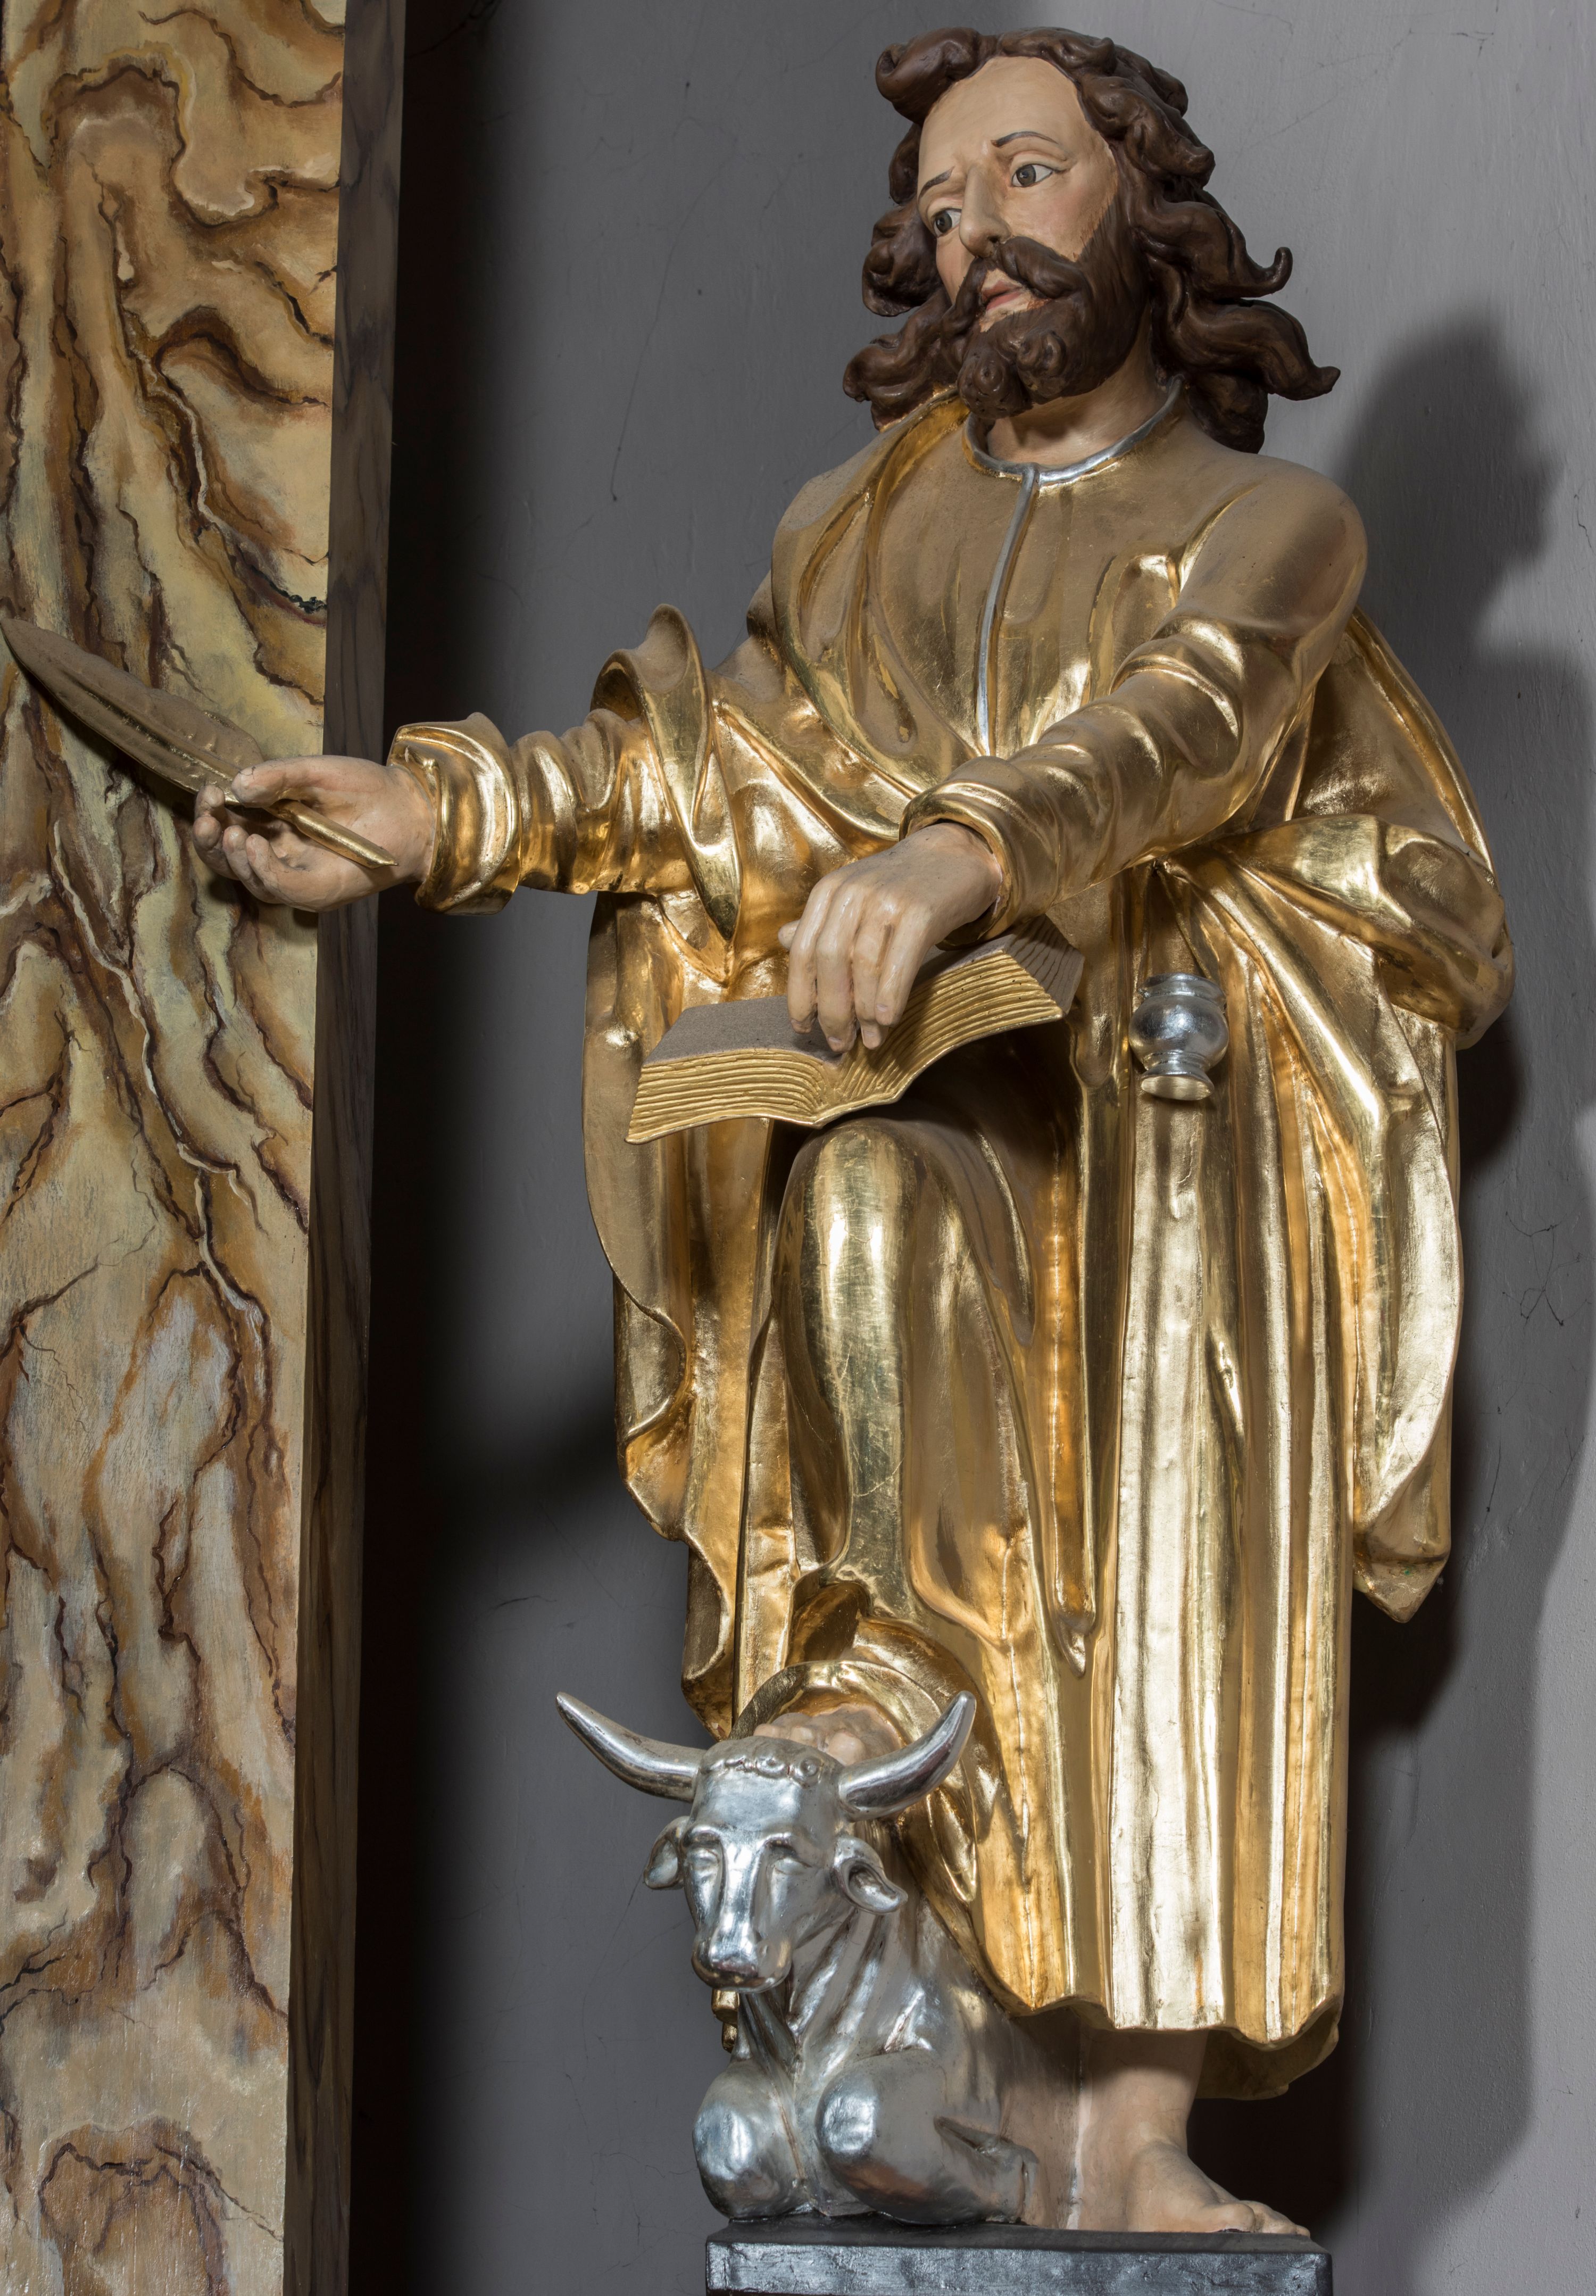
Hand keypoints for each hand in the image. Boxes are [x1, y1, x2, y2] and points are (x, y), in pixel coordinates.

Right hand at [192, 755, 436, 909]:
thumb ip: (277, 776)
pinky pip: (283, 889)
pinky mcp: (320, 892)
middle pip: (230, 859)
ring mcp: (299, 876)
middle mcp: (280, 853)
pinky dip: (265, 872)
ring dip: (235, 859)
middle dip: (210, 843)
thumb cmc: (364, 789)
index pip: (228, 826)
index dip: (211, 814)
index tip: (209, 793)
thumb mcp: (313, 773)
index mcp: (271, 824)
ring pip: (252, 880)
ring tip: (234, 834)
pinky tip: (257, 848)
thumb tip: (236, 785)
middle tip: (206, 819)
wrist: (409, 809)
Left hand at [780, 823, 1001, 1050]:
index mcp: (829, 891)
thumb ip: (821, 921)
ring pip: (864, 966)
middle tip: (839, 1043)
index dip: (799, 994)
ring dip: (864, 1012)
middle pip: (829, 961)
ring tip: (871, 1041)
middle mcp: (853, 892)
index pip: (803, 950)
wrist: (955, 855)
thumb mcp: (854, 897)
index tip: (803, 1027)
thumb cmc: (900, 887)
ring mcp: (886, 899)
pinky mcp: (921, 910)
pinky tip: (887, 1021)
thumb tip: (785, 941)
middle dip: (831, 1010)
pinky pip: (899, 963)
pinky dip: (890, 997)